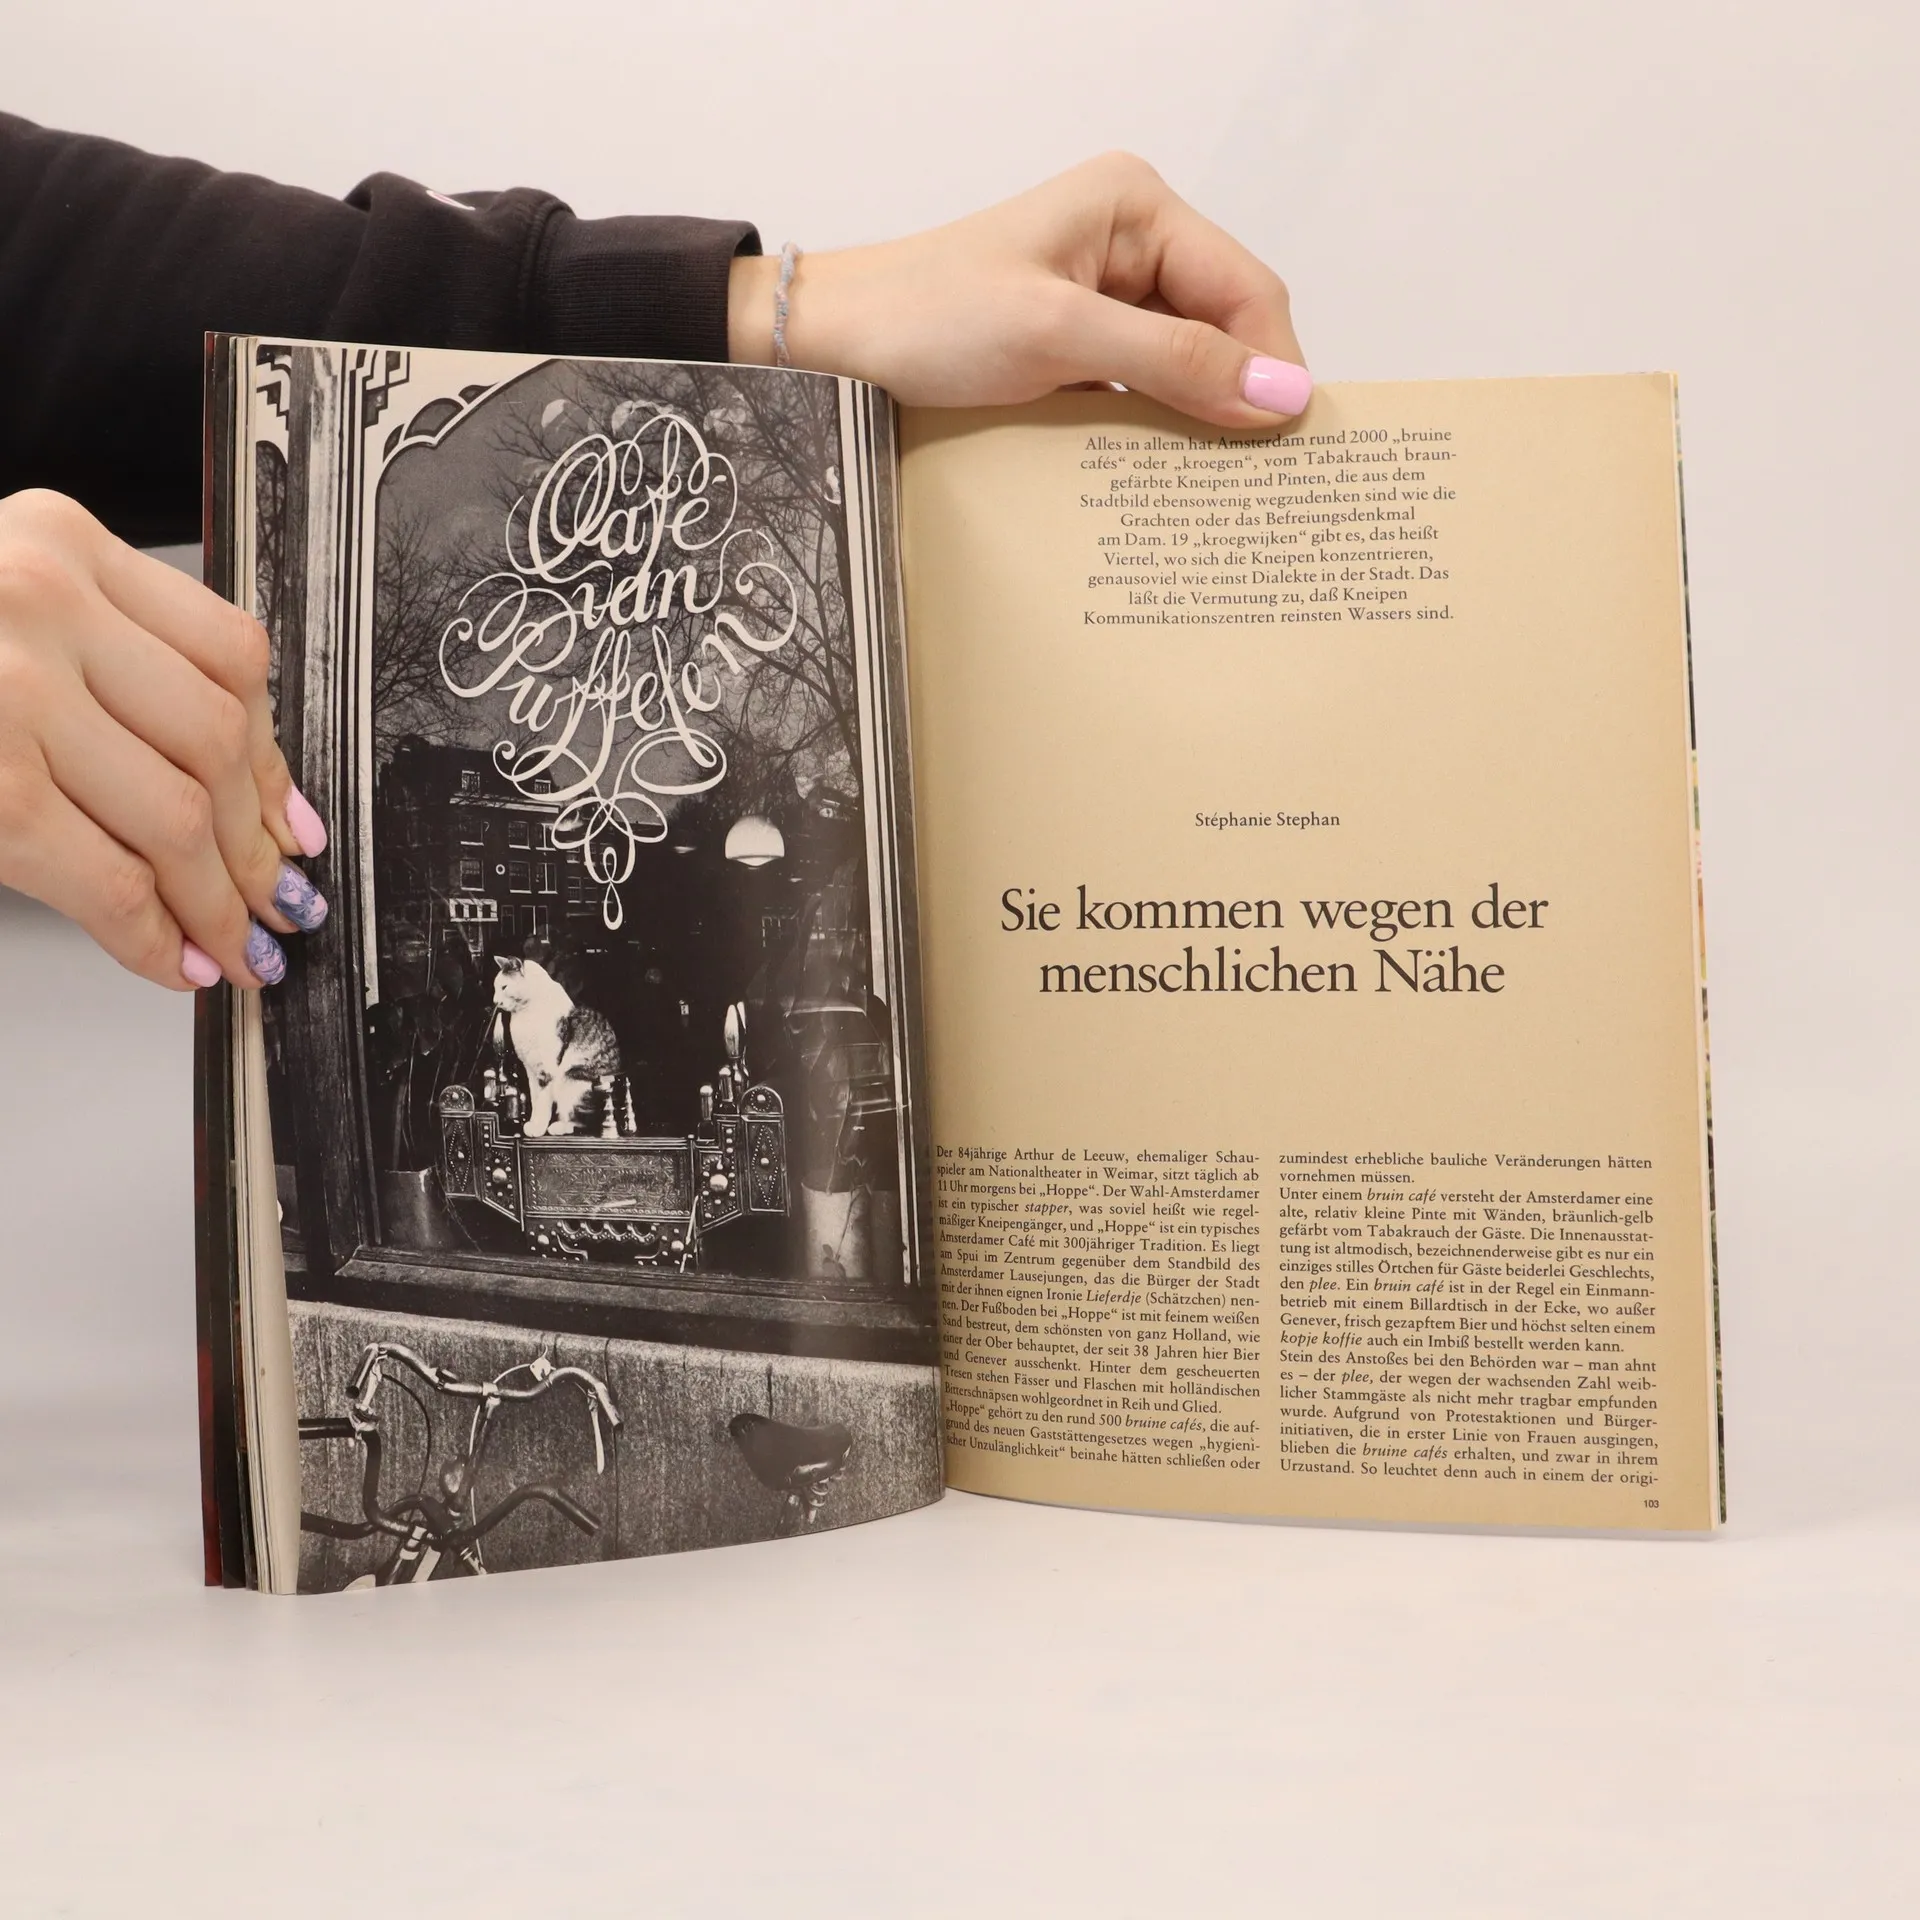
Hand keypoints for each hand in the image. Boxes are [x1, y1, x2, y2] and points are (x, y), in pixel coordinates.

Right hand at [0, 489, 328, 989]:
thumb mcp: (8, 616)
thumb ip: (116, 672)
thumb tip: (259, 799)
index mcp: (58, 540)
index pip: (231, 657)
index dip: (272, 759)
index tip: (291, 822)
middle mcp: (37, 598)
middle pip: (214, 741)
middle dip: (255, 846)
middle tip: (277, 903)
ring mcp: (4, 691)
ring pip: (177, 815)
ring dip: (219, 901)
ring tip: (237, 944)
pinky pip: (109, 877)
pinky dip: (157, 935)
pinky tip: (177, 961)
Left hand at [728, 152, 1309, 425]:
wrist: (834, 346)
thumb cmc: (926, 319)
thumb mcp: (1057, 336)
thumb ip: (1172, 362)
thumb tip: (1279, 395)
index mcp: (1137, 206)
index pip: (1245, 287)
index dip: (1275, 363)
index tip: (1290, 442)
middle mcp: (1131, 242)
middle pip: (1225, 328)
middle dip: (1242, 395)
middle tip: (1262, 479)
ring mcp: (1105, 297)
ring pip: (1189, 366)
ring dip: (1201, 421)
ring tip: (1221, 487)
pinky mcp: (1079, 347)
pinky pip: (1145, 390)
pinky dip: (1158, 431)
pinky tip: (1164, 476)